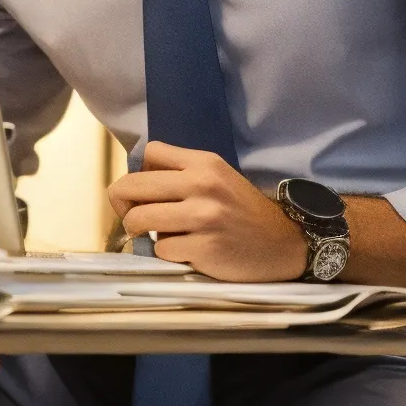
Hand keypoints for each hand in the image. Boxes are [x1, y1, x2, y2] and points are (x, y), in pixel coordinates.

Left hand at [108, 143, 305, 280]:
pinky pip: (160, 249)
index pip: (150, 153)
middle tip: (132, 216)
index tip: (144, 192)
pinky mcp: (203, 248)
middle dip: (123, 204)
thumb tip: (135, 181)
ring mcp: (203, 217)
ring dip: (139, 231)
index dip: (139, 173)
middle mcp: (202, 185)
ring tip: (155, 234)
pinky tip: (184, 250)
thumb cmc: (243, 212)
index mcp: (205, 163)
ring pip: (138, 219)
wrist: (282, 244)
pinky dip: (167, 253)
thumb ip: (182, 173)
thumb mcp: (218, 179)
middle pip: (132, 186)